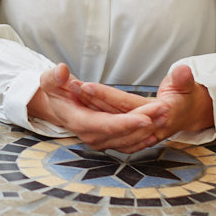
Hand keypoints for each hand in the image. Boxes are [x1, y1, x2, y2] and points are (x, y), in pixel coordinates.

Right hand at [27, 64, 168, 152]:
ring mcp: (100, 141)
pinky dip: (142, 139)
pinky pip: (128, 144)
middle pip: (122, 134)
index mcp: (78, 121)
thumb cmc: (56, 89)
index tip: (145, 118)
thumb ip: (55, 77)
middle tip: (164, 111)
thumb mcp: (50, 80)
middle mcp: (90, 136)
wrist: (58, 104)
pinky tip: (156, 129)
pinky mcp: (108, 141)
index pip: (105, 125)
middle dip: (144, 124)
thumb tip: (62, 72)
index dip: (125, 123)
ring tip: (165, 116)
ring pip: (128, 140)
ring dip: (148, 130)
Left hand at [78, 65, 213, 142]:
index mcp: (160, 117)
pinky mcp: (132, 138)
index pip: (125, 106)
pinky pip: (109, 129)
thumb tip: (183, 70)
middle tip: (71, 84)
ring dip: (89, 107)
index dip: (105, 96)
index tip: (85, 85)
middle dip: (90, 100)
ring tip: (71, 89)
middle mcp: (147, 130)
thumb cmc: (186, 97)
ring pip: (108, 123)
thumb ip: (183, 80)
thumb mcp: (187, 86)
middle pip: (112, 115)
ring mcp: (139, 137)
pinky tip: (81, 105)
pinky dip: (95, 117)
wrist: (188, 116)